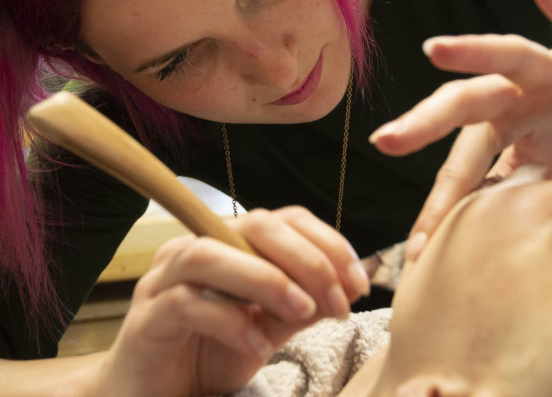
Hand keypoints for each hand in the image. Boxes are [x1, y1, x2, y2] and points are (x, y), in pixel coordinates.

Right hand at [92, 206, 369, 396]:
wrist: (153, 395)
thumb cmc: (211, 353)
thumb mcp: (269, 327)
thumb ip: (302, 305)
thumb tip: (348, 286)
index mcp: (229, 243)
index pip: (283, 220)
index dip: (326, 242)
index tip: (358, 281)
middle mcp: (196, 248)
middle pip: (254, 224)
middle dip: (305, 258)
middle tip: (337, 300)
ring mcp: (165, 279)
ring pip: (211, 254)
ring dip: (267, 279)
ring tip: (303, 313)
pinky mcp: (146, 316)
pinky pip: (186, 303)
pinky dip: (229, 319)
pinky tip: (257, 345)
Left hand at [369, 0, 551, 260]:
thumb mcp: (548, 165)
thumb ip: (514, 185)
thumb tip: (480, 223)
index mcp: (503, 128)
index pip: (463, 168)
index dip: (440, 206)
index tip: (415, 250)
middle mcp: (516, 96)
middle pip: (463, 105)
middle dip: (423, 122)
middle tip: (385, 141)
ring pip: (508, 57)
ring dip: (473, 51)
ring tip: (436, 50)